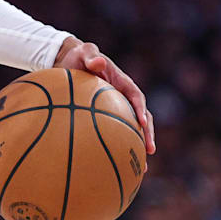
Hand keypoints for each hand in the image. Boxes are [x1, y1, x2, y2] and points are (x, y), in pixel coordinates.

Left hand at [54, 37, 155, 154]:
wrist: (70, 61)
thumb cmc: (78, 56)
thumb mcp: (84, 52)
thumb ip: (91, 56)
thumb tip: (99, 62)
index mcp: (122, 82)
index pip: (136, 96)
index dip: (141, 109)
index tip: (142, 122)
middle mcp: (123, 97)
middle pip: (141, 117)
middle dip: (147, 134)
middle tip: (150, 150)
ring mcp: (117, 107)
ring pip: (130, 129)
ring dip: (137, 145)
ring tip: (141, 167)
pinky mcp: (106, 116)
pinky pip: (114, 132)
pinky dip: (116, 146)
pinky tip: (112, 164)